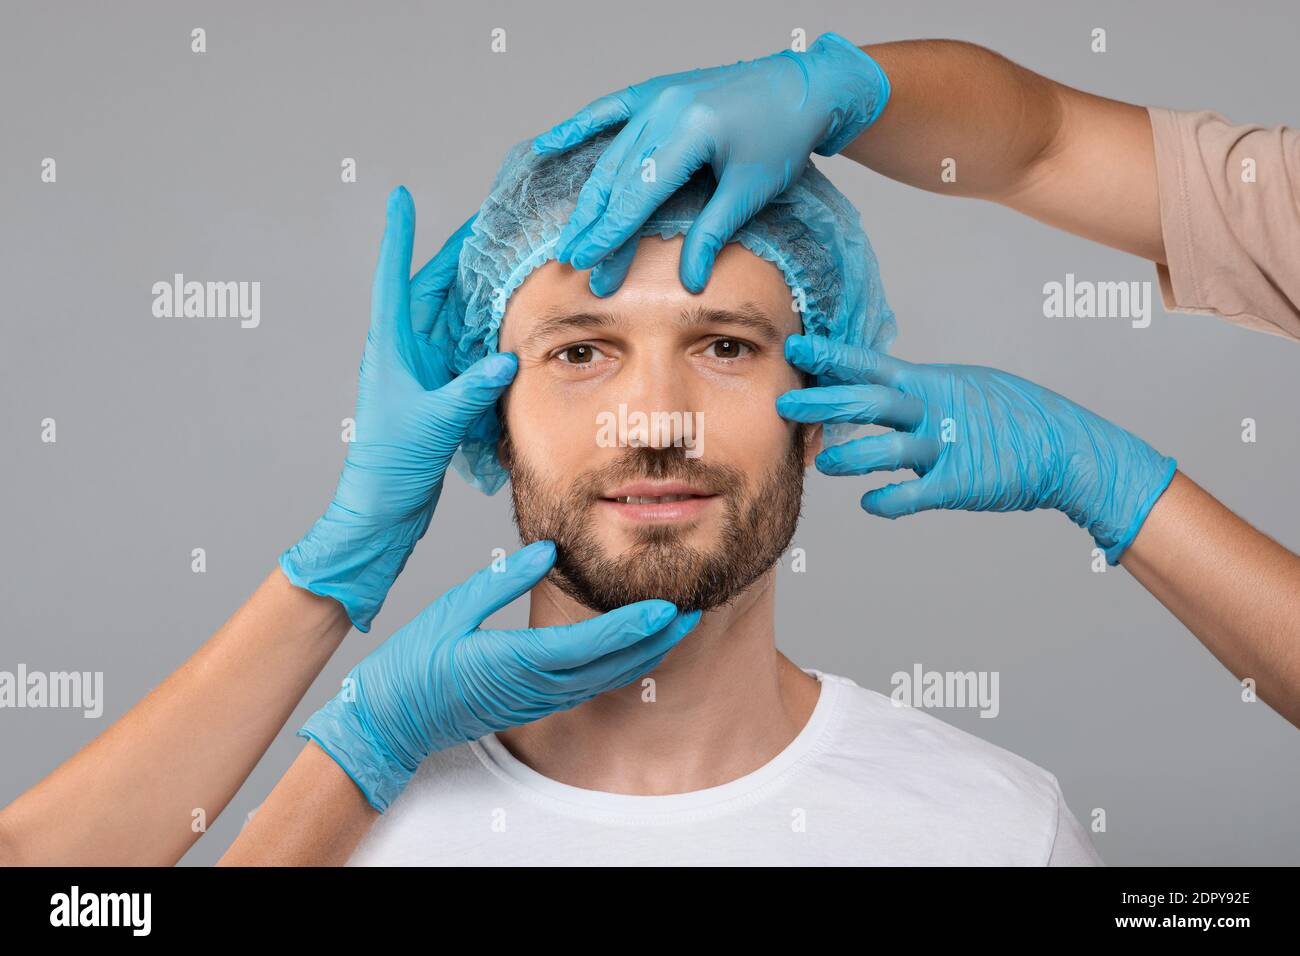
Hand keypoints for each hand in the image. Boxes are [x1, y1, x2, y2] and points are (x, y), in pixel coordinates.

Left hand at [280, 187, 517, 631]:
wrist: (381, 511)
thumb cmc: (390, 466)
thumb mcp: (433, 422)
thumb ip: (470, 389)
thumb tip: (507, 359)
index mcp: (392, 346)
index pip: (396, 278)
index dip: (399, 235)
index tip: (399, 196)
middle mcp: (409, 352)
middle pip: (438, 293)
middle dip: (464, 260)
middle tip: (493, 225)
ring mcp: (428, 373)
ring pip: (460, 323)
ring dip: (484, 300)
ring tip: (513, 267)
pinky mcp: (445, 396)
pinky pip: (473, 358)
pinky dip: (493, 343)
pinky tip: (515, 328)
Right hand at [298, 542, 700, 810]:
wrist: (391, 723)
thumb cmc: (413, 667)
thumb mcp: (451, 611)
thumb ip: (501, 581)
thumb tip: (547, 551)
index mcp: (515, 662)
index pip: (588, 645)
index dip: (631, 627)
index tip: (666, 608)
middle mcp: (535, 686)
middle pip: (611, 665)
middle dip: (655, 640)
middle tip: (693, 610)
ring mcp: (538, 699)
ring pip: (605, 679)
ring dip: (644, 654)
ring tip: (675, 625)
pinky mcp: (535, 703)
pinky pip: (589, 685)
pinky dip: (620, 665)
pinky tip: (634, 648)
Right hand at [533, 32, 888, 294]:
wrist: (805, 86)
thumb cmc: (784, 134)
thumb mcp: (752, 189)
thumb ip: (714, 232)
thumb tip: (689, 280)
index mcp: (690, 130)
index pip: (637, 194)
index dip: (609, 233)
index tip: (585, 261)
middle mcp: (665, 108)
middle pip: (618, 178)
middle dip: (595, 224)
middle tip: (573, 261)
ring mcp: (658, 96)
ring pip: (612, 154)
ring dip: (591, 197)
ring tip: (572, 233)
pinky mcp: (658, 90)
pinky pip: (608, 109)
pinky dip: (578, 127)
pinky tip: (549, 144)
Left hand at [776, 335, 1176, 562]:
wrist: (1066, 448)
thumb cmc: (1011, 416)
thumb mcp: (963, 387)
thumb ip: (918, 390)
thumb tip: (876, 386)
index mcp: (931, 383)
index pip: (872, 364)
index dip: (832, 356)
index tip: (796, 346)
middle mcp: (935, 409)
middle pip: (868, 402)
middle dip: (822, 402)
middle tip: (783, 402)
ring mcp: (948, 446)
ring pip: (888, 449)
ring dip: (849, 457)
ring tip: (821, 462)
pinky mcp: (961, 482)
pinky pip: (916, 494)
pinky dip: (889, 501)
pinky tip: (869, 505)